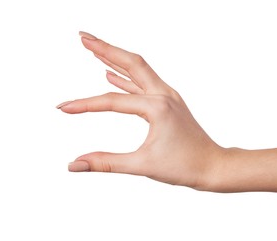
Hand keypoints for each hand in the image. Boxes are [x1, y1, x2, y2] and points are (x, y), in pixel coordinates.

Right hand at [57, 31, 223, 189]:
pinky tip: (112, 74)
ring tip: (94, 48)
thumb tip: (74, 165)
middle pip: (131, 62)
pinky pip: (144, 83)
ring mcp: (168, 96)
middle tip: (82, 37)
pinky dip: (126, 76)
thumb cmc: (184, 166)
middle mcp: (164, 95)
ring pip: (139, 69)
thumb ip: (106, 162)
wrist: (213, 166)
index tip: (63, 108)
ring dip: (116, 57)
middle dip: (105, 48)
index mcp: (157, 107)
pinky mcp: (169, 103)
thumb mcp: (143, 165)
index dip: (85, 104)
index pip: (113, 101)